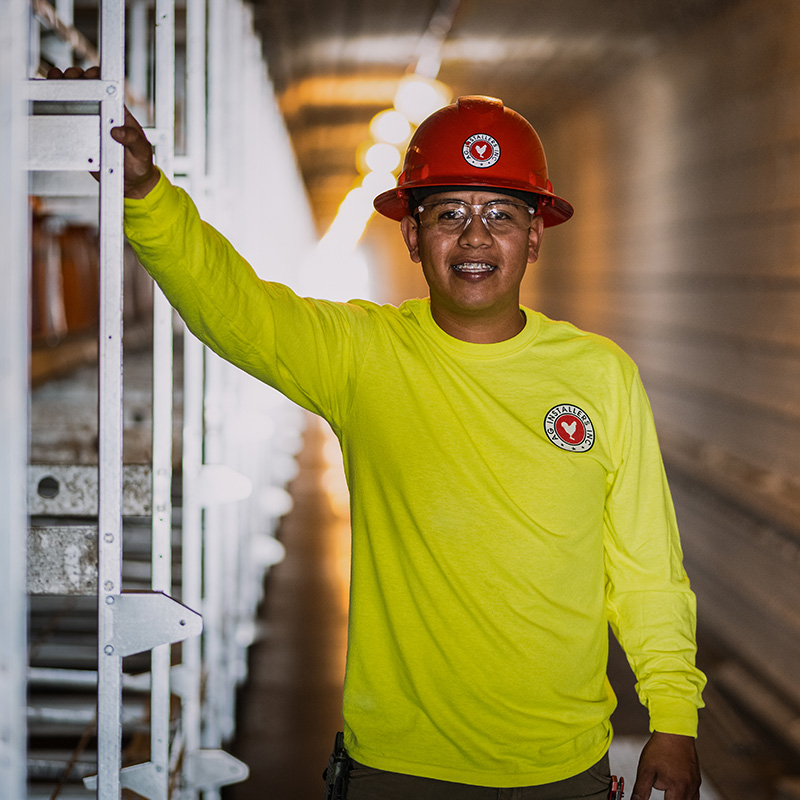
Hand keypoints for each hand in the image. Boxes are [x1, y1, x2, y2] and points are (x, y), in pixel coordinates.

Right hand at [46, 66, 159, 198]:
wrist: (132, 182)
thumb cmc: (140, 163)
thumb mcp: (142, 150)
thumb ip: (133, 139)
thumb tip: (118, 130)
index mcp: (118, 112)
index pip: (105, 86)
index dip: (95, 76)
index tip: (88, 75)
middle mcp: (102, 114)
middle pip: (84, 89)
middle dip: (73, 78)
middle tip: (67, 79)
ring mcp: (90, 124)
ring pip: (71, 102)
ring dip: (60, 89)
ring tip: (54, 85)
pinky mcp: (79, 137)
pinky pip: (66, 123)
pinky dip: (55, 112)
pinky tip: (48, 104)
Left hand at [631, 731, 700, 799]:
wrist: (674, 730)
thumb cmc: (660, 747)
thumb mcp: (645, 770)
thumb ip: (641, 790)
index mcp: (678, 789)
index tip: (653, 798)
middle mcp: (690, 788)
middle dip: (669, 799)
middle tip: (662, 790)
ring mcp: (695, 783)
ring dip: (677, 798)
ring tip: (668, 790)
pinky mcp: (696, 778)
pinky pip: (693, 794)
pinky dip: (684, 795)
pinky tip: (676, 789)